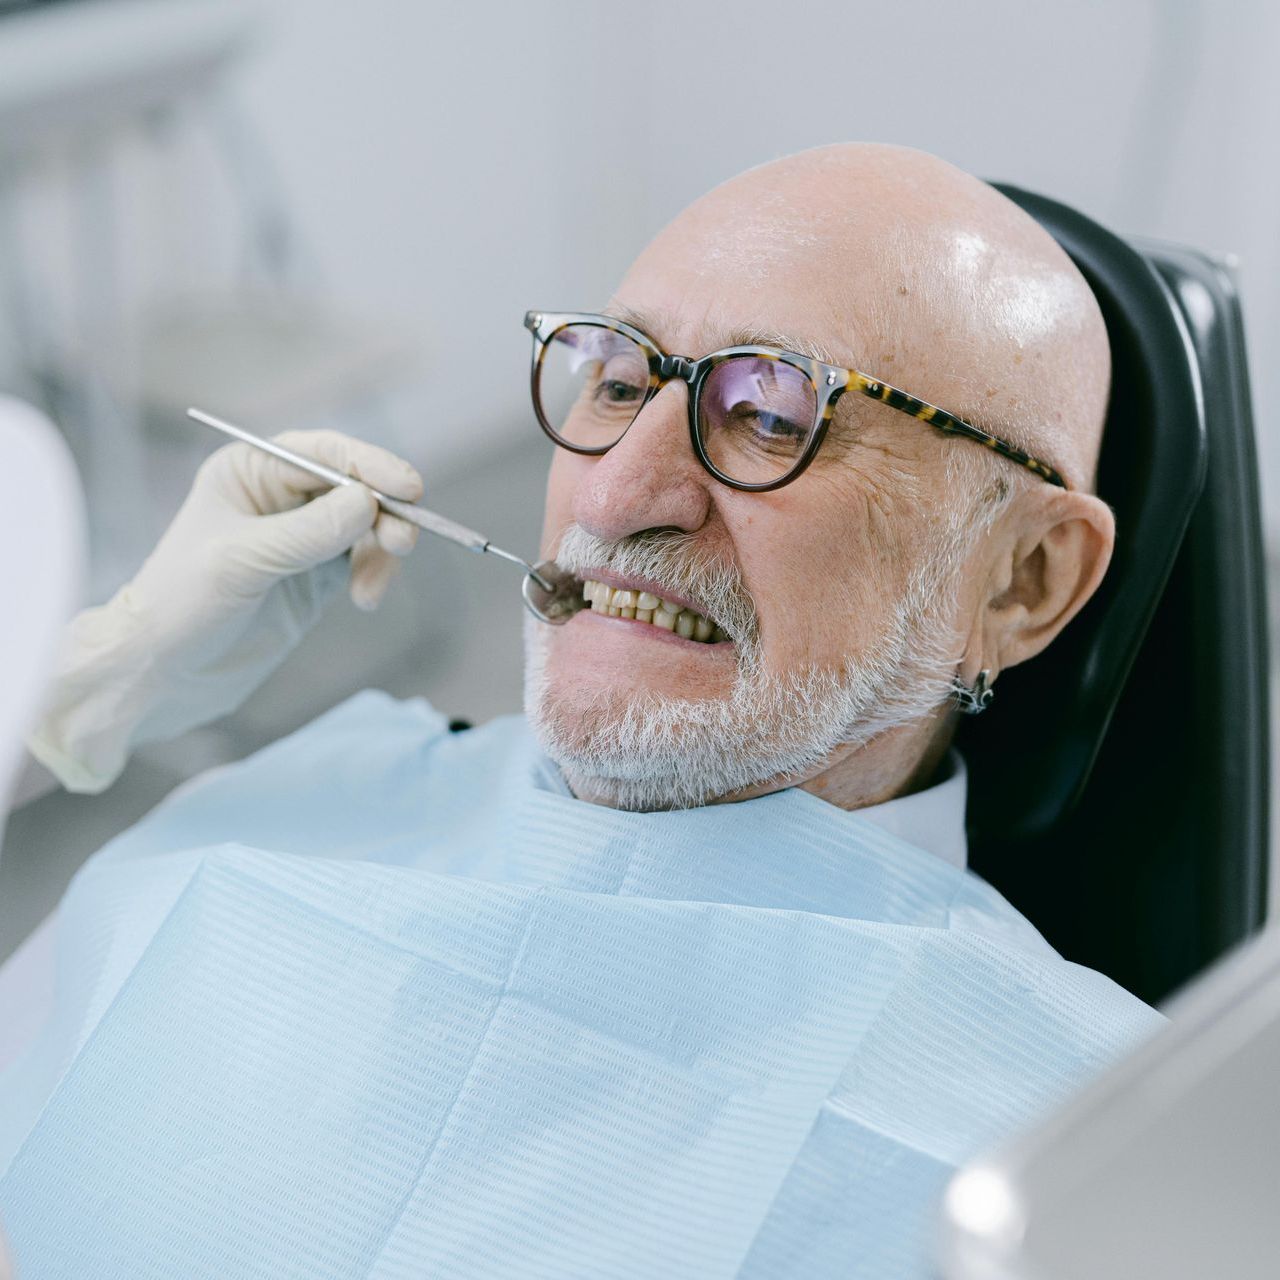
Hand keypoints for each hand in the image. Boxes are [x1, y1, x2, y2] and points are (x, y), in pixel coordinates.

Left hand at [27, 430, 421, 792]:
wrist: (165, 668)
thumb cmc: (183, 601)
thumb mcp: (242, 560)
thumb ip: (306, 532)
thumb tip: (368, 503)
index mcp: (252, 470)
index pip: (324, 453)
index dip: (370, 465)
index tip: (408, 488)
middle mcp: (281, 495)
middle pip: (357, 486)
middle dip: (385, 513)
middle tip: (402, 544)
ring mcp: (304, 534)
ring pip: (368, 525)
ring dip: (381, 553)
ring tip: (369, 591)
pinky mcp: (318, 573)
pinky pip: (364, 560)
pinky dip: (374, 575)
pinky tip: (365, 599)